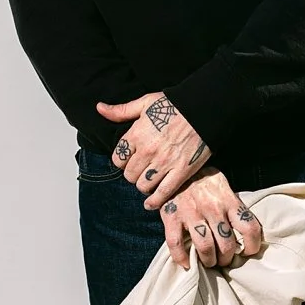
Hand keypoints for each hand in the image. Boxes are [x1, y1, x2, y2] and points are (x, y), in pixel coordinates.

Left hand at [97, 91, 211, 208]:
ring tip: (150, 179)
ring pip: (143, 186)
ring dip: (144, 184)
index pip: (117, 160)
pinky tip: (151, 202)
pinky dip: (155, 201)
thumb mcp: (145, 102)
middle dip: (133, 173)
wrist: (204, 109)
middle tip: (141, 169)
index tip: (130, 159)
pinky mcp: (181, 172)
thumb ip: (121, 111)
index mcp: (136, 135)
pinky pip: (162, 193)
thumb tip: (99, 108)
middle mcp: (148, 151)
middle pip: (129, 175)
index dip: (122, 161)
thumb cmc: (175, 105)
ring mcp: (164, 163)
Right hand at [158, 171, 266, 269]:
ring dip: (209, 260)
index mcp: (228, 200)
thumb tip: (244, 228)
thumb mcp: (223, 186)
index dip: (252, 245)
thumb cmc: (203, 180)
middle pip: (226, 244)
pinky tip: (186, 263)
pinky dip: (181, 258)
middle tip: (224, 259)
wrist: (175, 167)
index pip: (249, 227)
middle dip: (227, 258)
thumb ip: (233, 205)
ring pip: (205, 248)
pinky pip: (176, 244)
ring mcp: (191, 213)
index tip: (247, 252)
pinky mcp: (172, 217)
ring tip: (209, 261)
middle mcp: (212, 208)